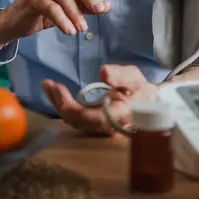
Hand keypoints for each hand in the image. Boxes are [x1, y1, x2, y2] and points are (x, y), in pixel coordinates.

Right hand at [0, 0, 110, 53]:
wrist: (15, 22)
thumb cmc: (43, 13)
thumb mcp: (68, 8)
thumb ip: (85, 6)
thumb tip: (106, 6)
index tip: (101, 3)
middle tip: (98, 11)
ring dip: (76, 14)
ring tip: (82, 29)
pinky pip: (51, 8)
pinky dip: (63, 20)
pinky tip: (69, 31)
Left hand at [41, 65, 159, 134]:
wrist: (151, 103)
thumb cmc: (142, 90)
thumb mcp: (134, 78)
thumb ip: (120, 75)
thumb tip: (103, 72)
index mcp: (114, 117)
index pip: (85, 117)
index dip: (68, 105)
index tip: (57, 87)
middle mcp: (104, 125)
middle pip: (74, 120)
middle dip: (58, 102)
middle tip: (47, 83)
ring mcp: (99, 126)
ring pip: (73, 120)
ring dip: (58, 104)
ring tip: (48, 87)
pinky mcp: (95, 122)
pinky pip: (76, 118)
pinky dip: (65, 105)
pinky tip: (58, 94)